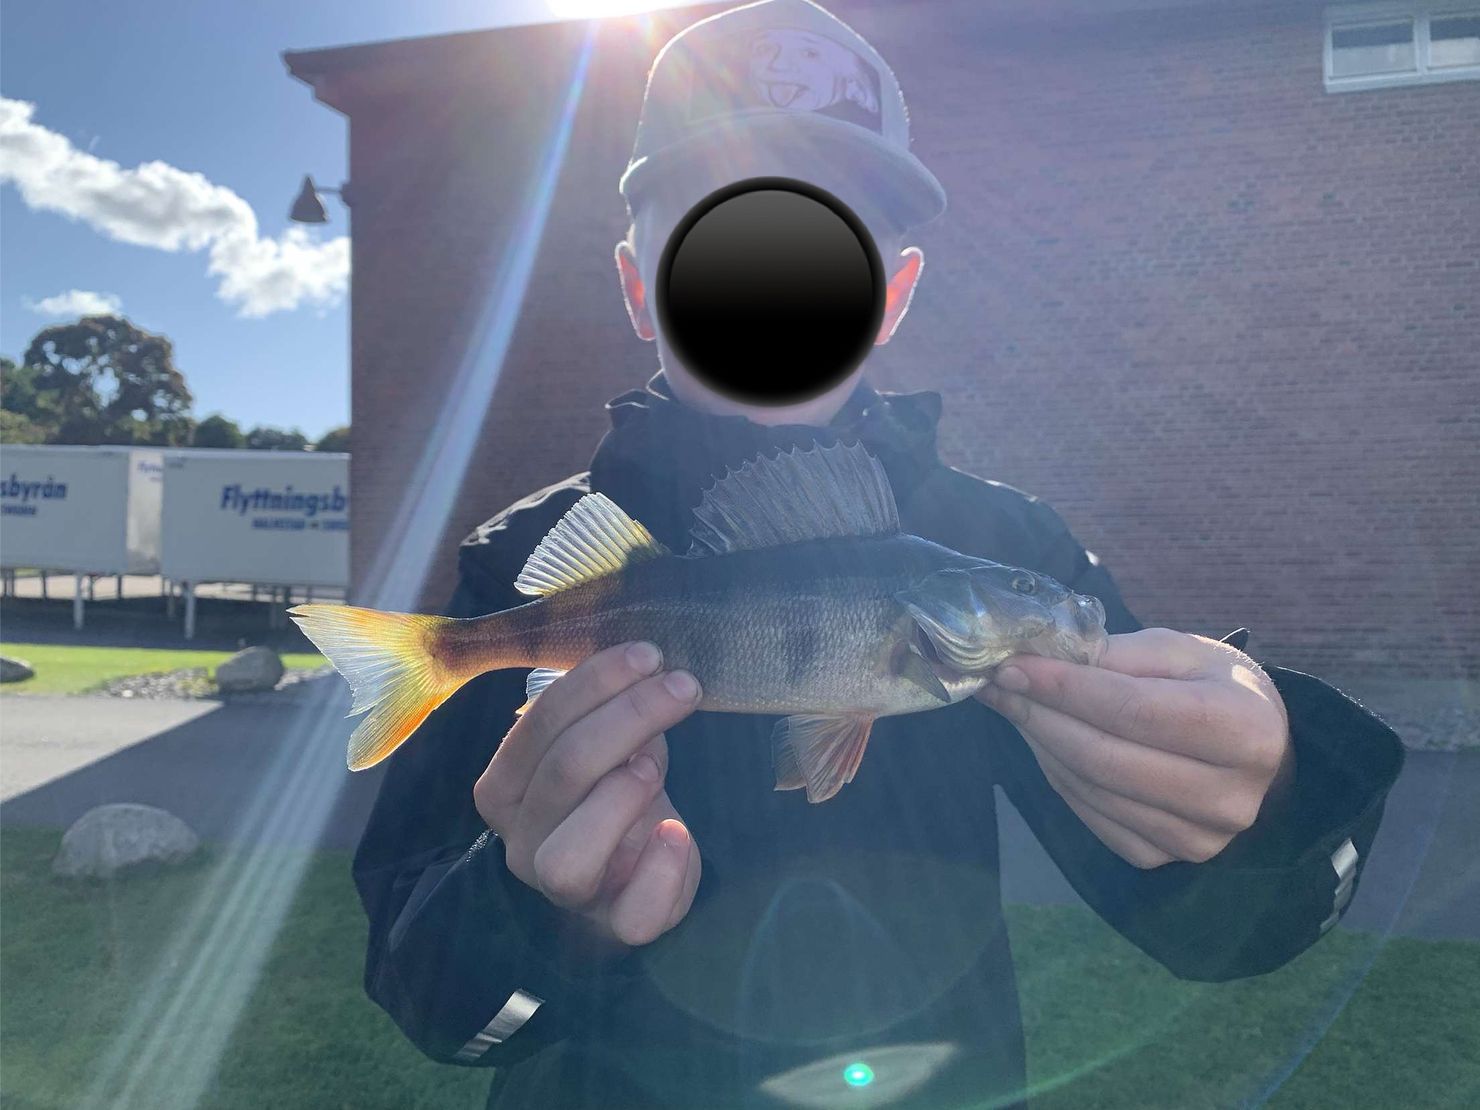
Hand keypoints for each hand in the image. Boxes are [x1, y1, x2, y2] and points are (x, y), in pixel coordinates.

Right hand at [474, 642, 702, 948]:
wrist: (634, 866)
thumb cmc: (613, 790)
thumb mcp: (601, 742)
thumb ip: (603, 710)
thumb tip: (642, 665)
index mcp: (505, 788)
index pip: (538, 727)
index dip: (594, 684)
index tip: (649, 655)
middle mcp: (522, 841)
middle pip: (563, 773)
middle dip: (628, 718)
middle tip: (681, 687)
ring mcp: (564, 890)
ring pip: (569, 856)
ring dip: (620, 797)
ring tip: (657, 764)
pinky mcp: (617, 924)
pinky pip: (632, 914)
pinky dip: (661, 870)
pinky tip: (679, 832)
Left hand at [979, 627, 1292, 868]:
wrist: (1260, 755)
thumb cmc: (1217, 689)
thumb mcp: (1180, 652)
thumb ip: (1116, 654)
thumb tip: (1039, 659)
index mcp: (1246, 731)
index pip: (1135, 711)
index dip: (1066, 689)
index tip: (1013, 666)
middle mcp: (1229, 797)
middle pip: (1104, 757)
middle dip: (1039, 715)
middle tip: (998, 683)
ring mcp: (1197, 838)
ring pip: (1090, 789)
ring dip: (1039, 743)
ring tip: (1015, 704)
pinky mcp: (1164, 858)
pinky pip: (1090, 815)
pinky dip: (1057, 774)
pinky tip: (1044, 741)